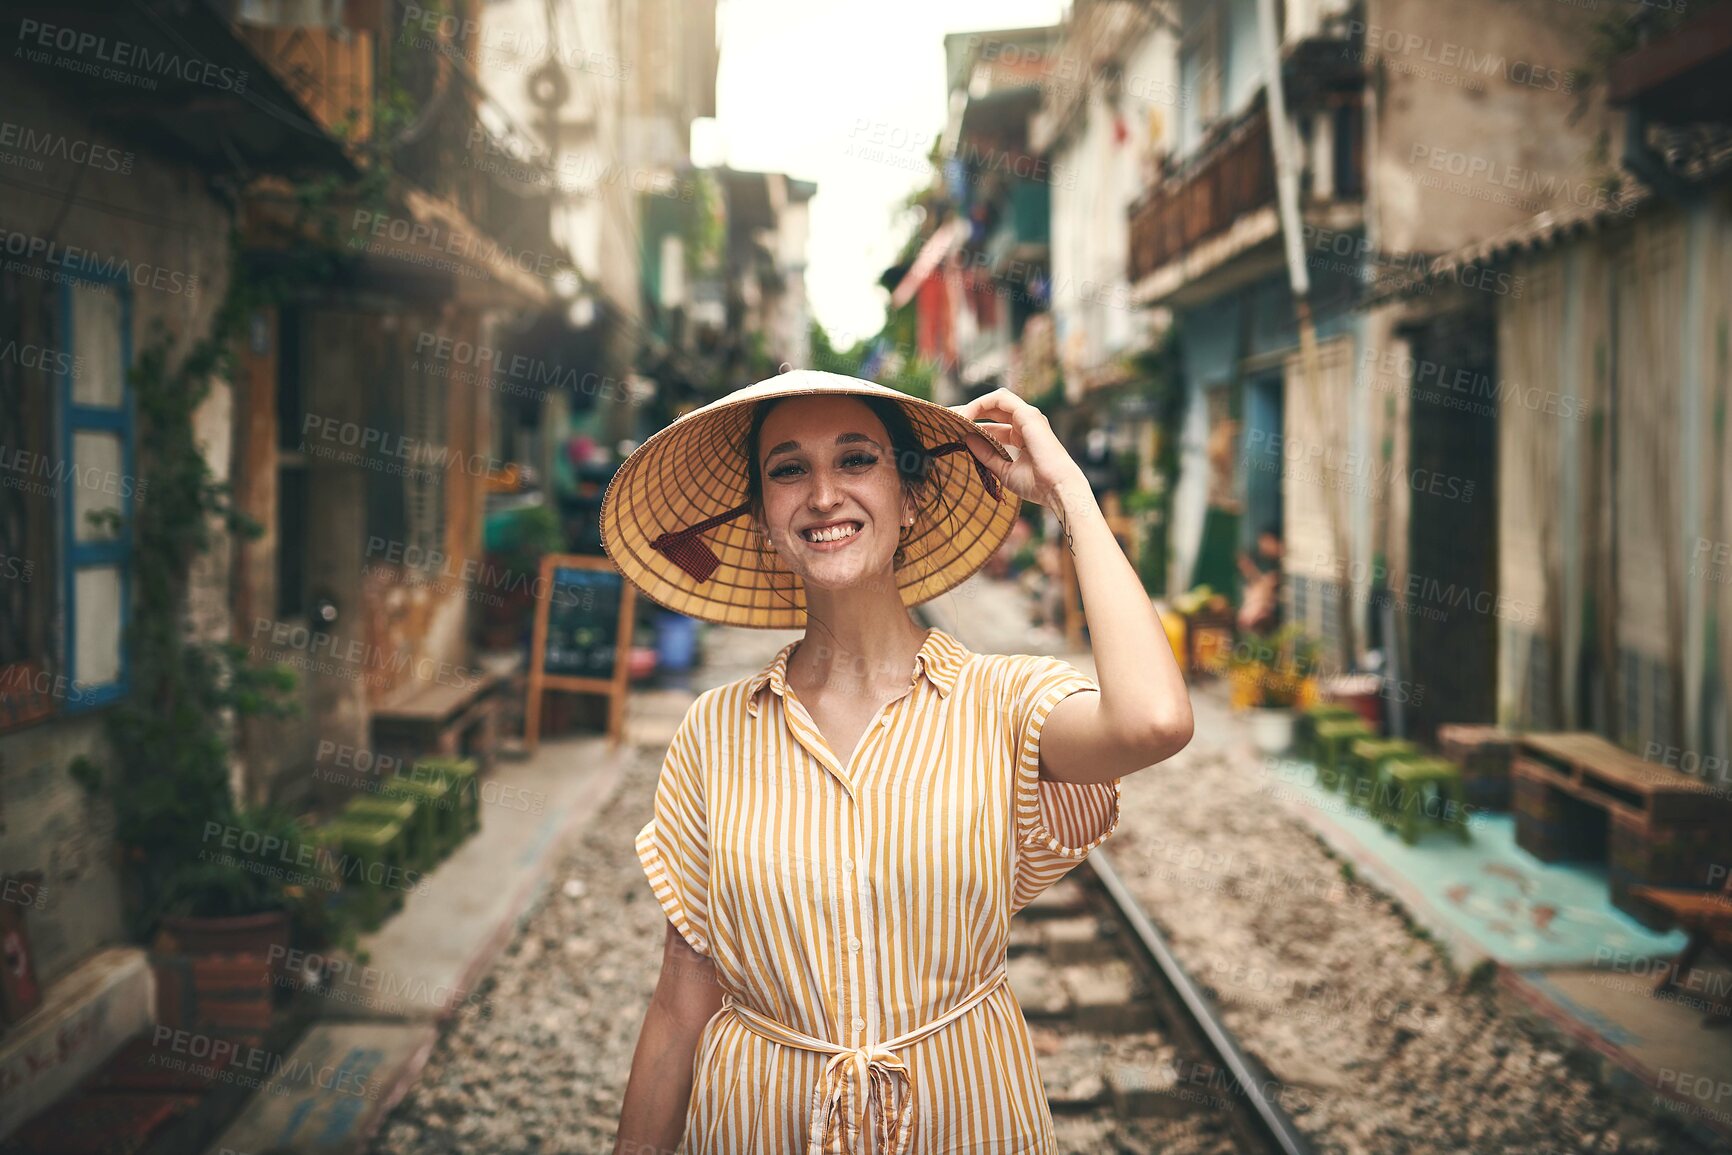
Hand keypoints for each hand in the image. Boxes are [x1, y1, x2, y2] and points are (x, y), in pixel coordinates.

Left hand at [951, 388, 1089, 511]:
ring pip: (996, 400)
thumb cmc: (1037, 484)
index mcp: (1022, 437)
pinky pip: (1000, 400)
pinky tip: (966, 416)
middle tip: (946, 418)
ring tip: (953, 416)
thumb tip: (967, 440)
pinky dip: (981, 404)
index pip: (992, 425)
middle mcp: (1025, 423)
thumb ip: (986, 454)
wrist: (1058, 489)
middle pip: (992, 409)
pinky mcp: (1028, 415)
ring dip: (973, 405)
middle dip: (968, 411)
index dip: (972, 426)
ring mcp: (1028, 417)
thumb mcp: (1004, 469)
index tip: (952, 430)